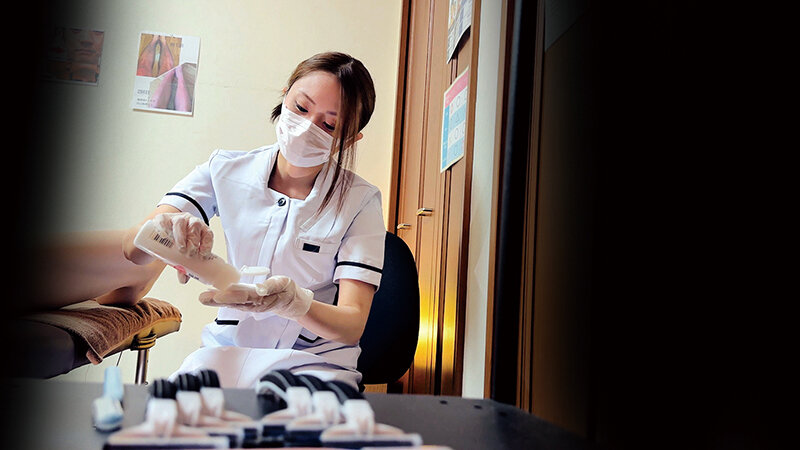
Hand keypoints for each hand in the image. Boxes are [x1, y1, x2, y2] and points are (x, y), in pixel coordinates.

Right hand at [153, 212, 212, 283]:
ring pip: (182, 222)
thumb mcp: (182, 256)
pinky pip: (164, 219)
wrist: (161, 235)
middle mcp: (191, 222)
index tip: (203, 254)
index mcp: (201, 230)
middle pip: (196, 226)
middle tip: (189, 253)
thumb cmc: (177, 245)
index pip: (208, 234)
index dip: (207, 243)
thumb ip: (184, 267)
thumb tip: (183, 280)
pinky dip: (164, 226)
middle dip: (194, 240)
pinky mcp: (163, 218)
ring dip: (181, 235)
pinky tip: (164, 234)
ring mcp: (177, 218)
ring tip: (180, 248)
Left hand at [198, 276, 312, 317]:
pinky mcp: (247, 303)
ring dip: (216, 301)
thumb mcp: (283, 284)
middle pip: (233, 302)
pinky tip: (212, 295)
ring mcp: (249, 305)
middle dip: (217, 300)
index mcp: (261, 298)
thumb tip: (260, 288)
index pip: (243, 297)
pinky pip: (233, 302)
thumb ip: (271, 286)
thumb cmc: (286, 290)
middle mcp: (253, 304)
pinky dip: (221, 299)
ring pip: (231, 303)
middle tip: (203, 298)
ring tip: (203, 297)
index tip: (217, 296)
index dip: (230, 297)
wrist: (290, 302)